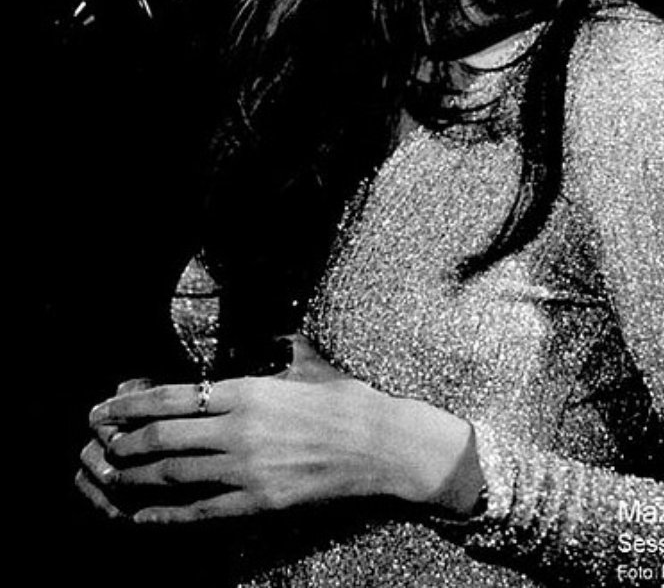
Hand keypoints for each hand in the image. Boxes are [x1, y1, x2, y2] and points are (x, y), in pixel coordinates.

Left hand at [83, 336, 481, 525]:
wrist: (380, 444)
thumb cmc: (343, 398)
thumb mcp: (302, 362)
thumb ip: (271, 351)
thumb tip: (259, 333)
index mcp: (247, 390)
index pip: (173, 398)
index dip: (131, 405)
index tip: (105, 407)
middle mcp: (240, 430)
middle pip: (163, 439)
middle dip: (122, 442)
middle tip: (97, 442)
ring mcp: (247, 471)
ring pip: (174, 476)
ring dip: (134, 477)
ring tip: (108, 474)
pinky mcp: (258, 502)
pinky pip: (199, 512)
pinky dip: (165, 515)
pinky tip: (142, 514)